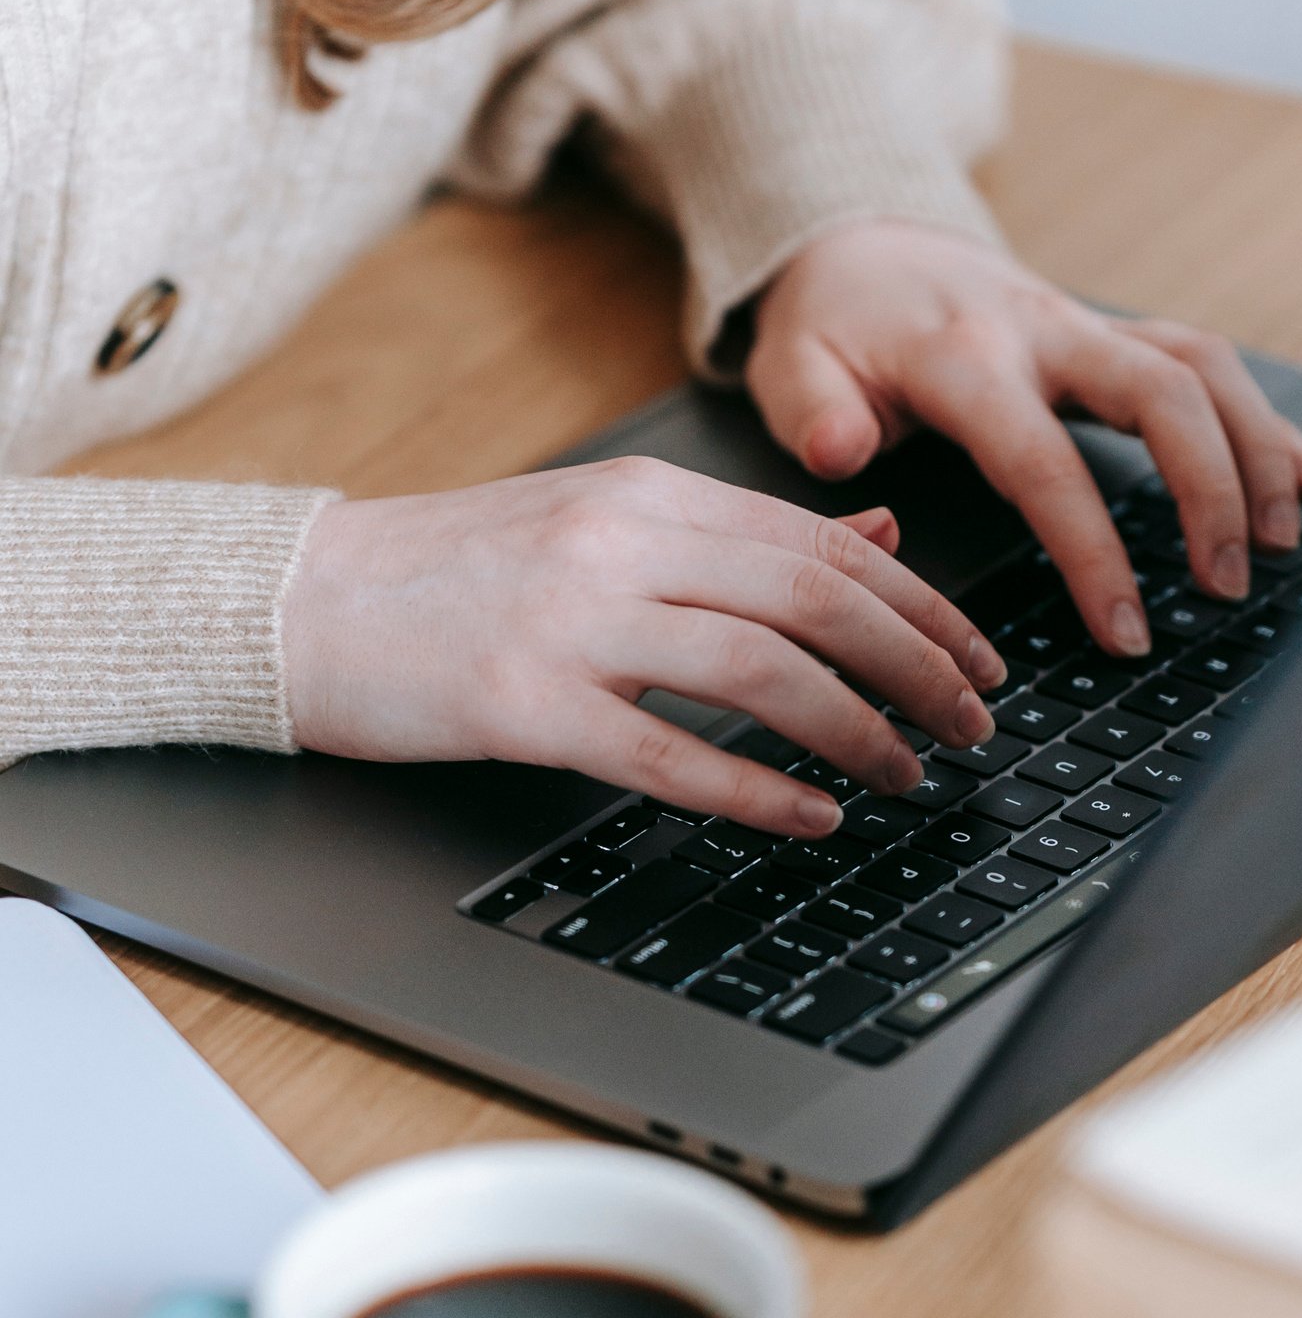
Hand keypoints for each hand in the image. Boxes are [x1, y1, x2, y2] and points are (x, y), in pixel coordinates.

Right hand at [282, 458, 1004, 835]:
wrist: (301, 602)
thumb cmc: (454, 572)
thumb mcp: (606, 521)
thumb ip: (742, 532)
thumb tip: (881, 527)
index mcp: (649, 498)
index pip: (827, 543)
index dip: (924, 607)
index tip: (983, 661)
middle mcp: (622, 546)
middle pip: (817, 600)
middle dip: (919, 668)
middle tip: (976, 727)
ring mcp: (572, 624)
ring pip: (763, 672)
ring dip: (857, 731)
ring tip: (909, 777)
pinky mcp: (525, 705)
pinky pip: (668, 753)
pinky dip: (756, 792)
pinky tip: (811, 819)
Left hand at [747, 220, 1301, 657]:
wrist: (860, 238)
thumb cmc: (833, 323)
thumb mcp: (789, 365)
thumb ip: (813, 413)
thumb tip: (847, 452)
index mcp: (965, 356)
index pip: (1044, 460)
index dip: (1092, 550)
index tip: (1127, 629)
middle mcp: (1045, 332)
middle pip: (1163, 392)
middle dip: (1211, 490)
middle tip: (1226, 585)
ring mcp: (1089, 328)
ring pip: (1205, 367)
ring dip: (1259, 451)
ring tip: (1283, 542)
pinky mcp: (1115, 336)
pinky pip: (1209, 366)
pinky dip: (1266, 422)